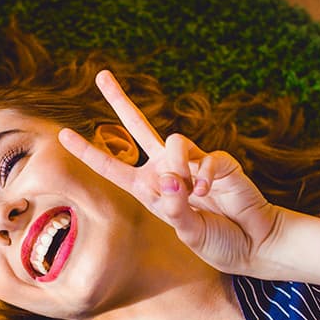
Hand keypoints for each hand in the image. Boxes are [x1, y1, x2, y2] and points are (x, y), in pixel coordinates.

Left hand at [59, 70, 283, 275]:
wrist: (255, 243)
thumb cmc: (219, 242)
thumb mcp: (188, 232)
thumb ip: (174, 208)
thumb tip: (169, 178)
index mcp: (150, 189)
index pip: (113, 166)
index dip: (88, 151)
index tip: (64, 134)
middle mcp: (167, 170)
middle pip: (138, 126)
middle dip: (119, 100)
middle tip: (102, 76)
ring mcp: (193, 163)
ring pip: (172, 142)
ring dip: (178, 167)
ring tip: (192, 194)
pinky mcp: (218, 161)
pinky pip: (204, 157)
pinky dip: (204, 176)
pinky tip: (208, 193)